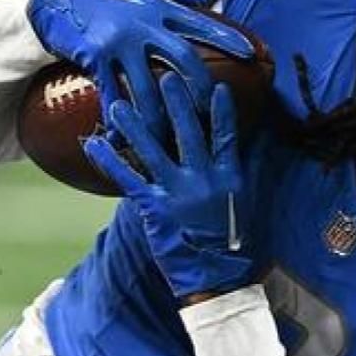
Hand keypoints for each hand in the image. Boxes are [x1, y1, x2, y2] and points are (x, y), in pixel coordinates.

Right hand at [26, 0, 253, 117]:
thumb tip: (204, 0)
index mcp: (160, 6)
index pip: (201, 23)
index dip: (227, 38)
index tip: (251, 53)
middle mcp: (144, 22)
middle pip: (183, 59)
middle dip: (199, 88)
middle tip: (210, 114)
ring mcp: (120, 40)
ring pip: (148, 86)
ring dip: (159, 117)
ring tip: (168, 138)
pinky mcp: (96, 55)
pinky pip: (112, 94)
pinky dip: (118, 118)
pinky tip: (121, 138)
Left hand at [84, 75, 251, 298]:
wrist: (217, 279)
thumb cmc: (234, 245)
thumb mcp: (248, 203)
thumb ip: (251, 168)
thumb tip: (261, 139)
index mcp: (229, 177)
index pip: (226, 136)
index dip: (221, 111)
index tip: (216, 86)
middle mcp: (204, 180)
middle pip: (188, 133)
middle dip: (176, 103)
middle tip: (165, 77)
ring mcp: (178, 193)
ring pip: (153, 150)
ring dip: (134, 125)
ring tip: (118, 103)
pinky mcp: (155, 208)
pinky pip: (128, 178)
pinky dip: (110, 160)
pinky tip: (94, 144)